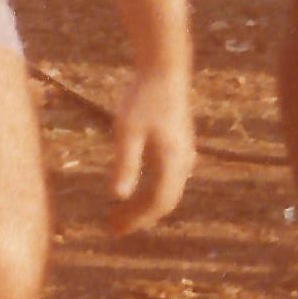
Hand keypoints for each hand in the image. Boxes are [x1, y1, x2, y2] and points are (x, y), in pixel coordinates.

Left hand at [107, 63, 195, 233]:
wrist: (165, 69)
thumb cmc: (143, 98)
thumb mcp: (127, 130)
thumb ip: (125, 163)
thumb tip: (118, 196)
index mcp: (172, 160)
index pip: (159, 202)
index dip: (137, 219)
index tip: (114, 229)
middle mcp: (183, 160)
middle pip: (165, 200)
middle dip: (140, 216)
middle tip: (113, 227)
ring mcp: (184, 152)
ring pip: (168, 189)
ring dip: (144, 204)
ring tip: (119, 211)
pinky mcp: (180, 144)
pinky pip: (169, 177)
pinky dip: (151, 190)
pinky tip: (136, 188)